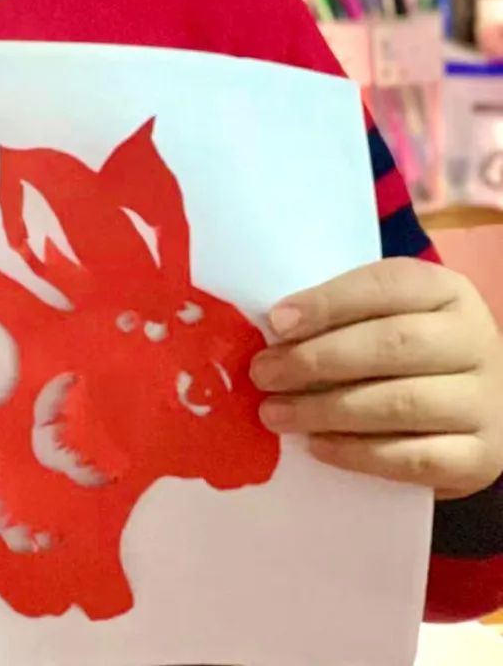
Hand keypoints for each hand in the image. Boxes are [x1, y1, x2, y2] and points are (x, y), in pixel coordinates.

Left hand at [251, 257, 502, 498]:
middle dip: (317, 359)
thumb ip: (344, 317)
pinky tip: (318, 446)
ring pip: (402, 403)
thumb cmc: (412, 351)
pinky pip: (416, 459)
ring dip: (327, 409)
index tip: (277, 322)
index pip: (386, 287)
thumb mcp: (388, 316)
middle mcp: (473, 341)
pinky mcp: (480, 458)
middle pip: (393, 345)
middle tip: (264, 373)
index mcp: (446, 292)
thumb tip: (276, 332)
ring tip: (275, 413)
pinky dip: (360, 454)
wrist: (480, 407)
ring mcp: (483, 403)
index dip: (328, 303)